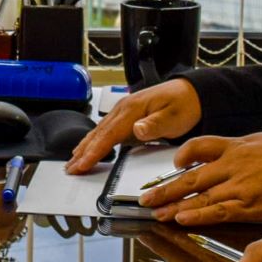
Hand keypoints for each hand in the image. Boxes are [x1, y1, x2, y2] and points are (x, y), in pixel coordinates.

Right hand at [65, 79, 201, 171]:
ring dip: (84, 147)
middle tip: (70, 168)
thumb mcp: (174, 116)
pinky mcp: (126, 116)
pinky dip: (93, 141)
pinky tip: (87, 148)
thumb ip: (155, 125)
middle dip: (82, 152)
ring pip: (99, 132)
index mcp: (133, 109)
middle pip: (98, 133)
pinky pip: (105, 131)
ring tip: (72, 162)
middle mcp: (123, 109)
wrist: (191, 92)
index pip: (108, 134)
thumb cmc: (184, 104)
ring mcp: (123, 111)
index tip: (82, 165)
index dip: (94, 151)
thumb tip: (137, 129)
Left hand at [140, 132, 261, 225]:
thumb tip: (230, 154)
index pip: (200, 146)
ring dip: (173, 205)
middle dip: (165, 188)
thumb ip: (244, 149)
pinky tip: (181, 219)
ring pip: (199, 196)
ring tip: (155, 213)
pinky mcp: (250, 206)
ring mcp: (239, 186)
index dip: (183, 155)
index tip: (174, 164)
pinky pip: (217, 211)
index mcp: (236, 145)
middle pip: (190, 175)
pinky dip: (198, 215)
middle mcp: (232, 164)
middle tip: (145, 198)